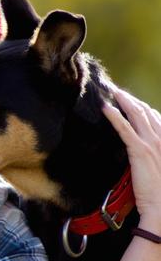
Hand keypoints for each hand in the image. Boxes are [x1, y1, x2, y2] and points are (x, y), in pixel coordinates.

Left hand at [103, 89, 160, 231]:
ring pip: (137, 115)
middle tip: (119, 92)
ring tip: (113, 93)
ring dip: (124, 101)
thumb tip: (143, 151)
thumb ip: (153, 155)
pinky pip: (125, 129)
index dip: (143, 107)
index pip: (157, 118)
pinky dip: (115, 117)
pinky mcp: (139, 151)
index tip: (132, 100)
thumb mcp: (159, 168)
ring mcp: (152, 144)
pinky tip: (106, 109)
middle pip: (146, 112)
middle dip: (132, 100)